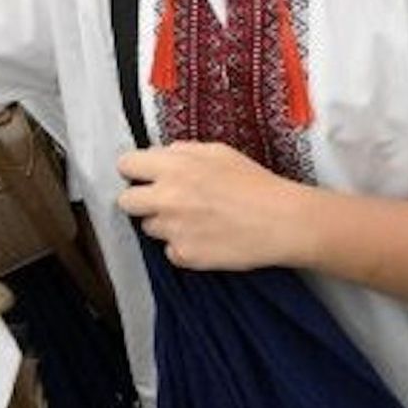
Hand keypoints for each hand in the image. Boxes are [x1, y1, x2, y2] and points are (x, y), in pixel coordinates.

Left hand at [115, 141, 302, 269]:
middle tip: (162, 200)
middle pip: (125, 201)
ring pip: (148, 228)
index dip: (135, 170)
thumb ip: (183, 151)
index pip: (126, 165)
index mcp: (173, 167)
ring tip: (195, 219)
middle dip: (140, 200)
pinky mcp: (184, 256)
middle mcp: (166, 198)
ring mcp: (173, 229)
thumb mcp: (218, 151)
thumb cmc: (255, 183)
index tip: (143, 176)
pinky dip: (182, 247)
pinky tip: (205, 238)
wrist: (281, 221)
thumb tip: (161, 155)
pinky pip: (169, 251)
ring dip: (163, 224)